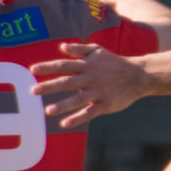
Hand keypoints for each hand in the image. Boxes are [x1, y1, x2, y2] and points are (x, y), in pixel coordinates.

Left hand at [30, 42, 153, 127]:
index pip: (64, 65)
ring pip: (78, 99)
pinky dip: (78, 118)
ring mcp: (98, 92)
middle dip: (50, 86)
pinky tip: (64, 124)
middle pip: (67, 82)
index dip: (48, 67)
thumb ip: (79, 49)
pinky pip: (90, 112)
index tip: (32, 70)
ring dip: (62, 105)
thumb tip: (61, 47)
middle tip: (33, 91)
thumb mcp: (98, 51)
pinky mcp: (106, 104)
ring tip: (48, 111)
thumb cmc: (115, 62)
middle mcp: (90, 78)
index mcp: (87, 65)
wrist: (139, 75)